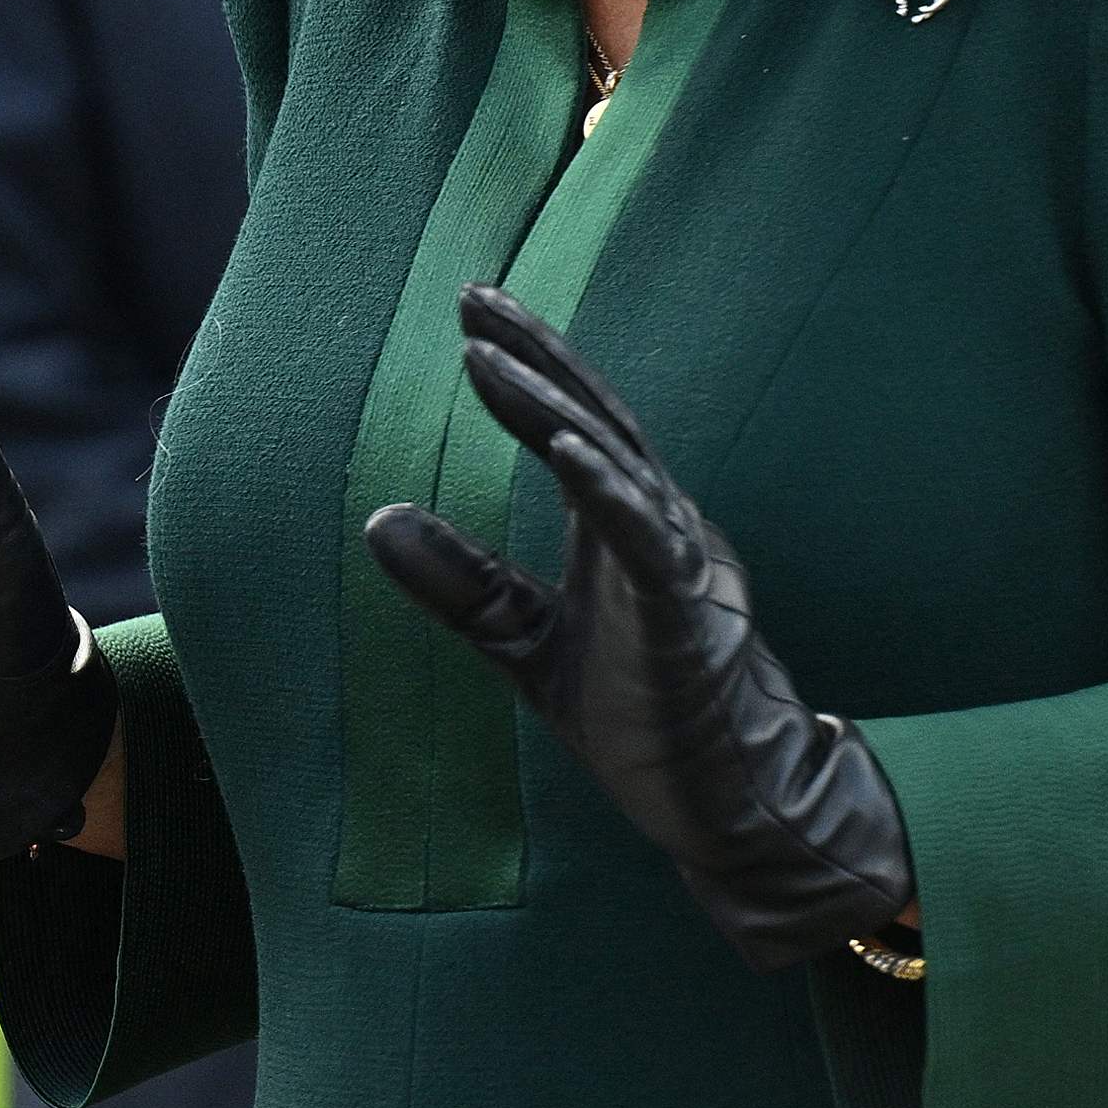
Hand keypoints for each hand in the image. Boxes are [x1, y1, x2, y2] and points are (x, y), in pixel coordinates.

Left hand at [364, 286, 914, 970]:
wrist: (731, 809)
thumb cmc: (645, 721)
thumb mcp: (528, 643)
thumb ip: (462, 585)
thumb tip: (376, 519)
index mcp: (626, 530)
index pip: (573, 426)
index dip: (527, 369)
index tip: (471, 317)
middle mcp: (659, 529)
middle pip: (596, 418)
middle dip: (537, 354)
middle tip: (474, 297)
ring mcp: (679, 567)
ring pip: (616, 462)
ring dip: (551, 405)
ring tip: (488, 357)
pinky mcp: (687, 618)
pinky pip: (646, 538)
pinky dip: (605, 487)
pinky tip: (560, 444)